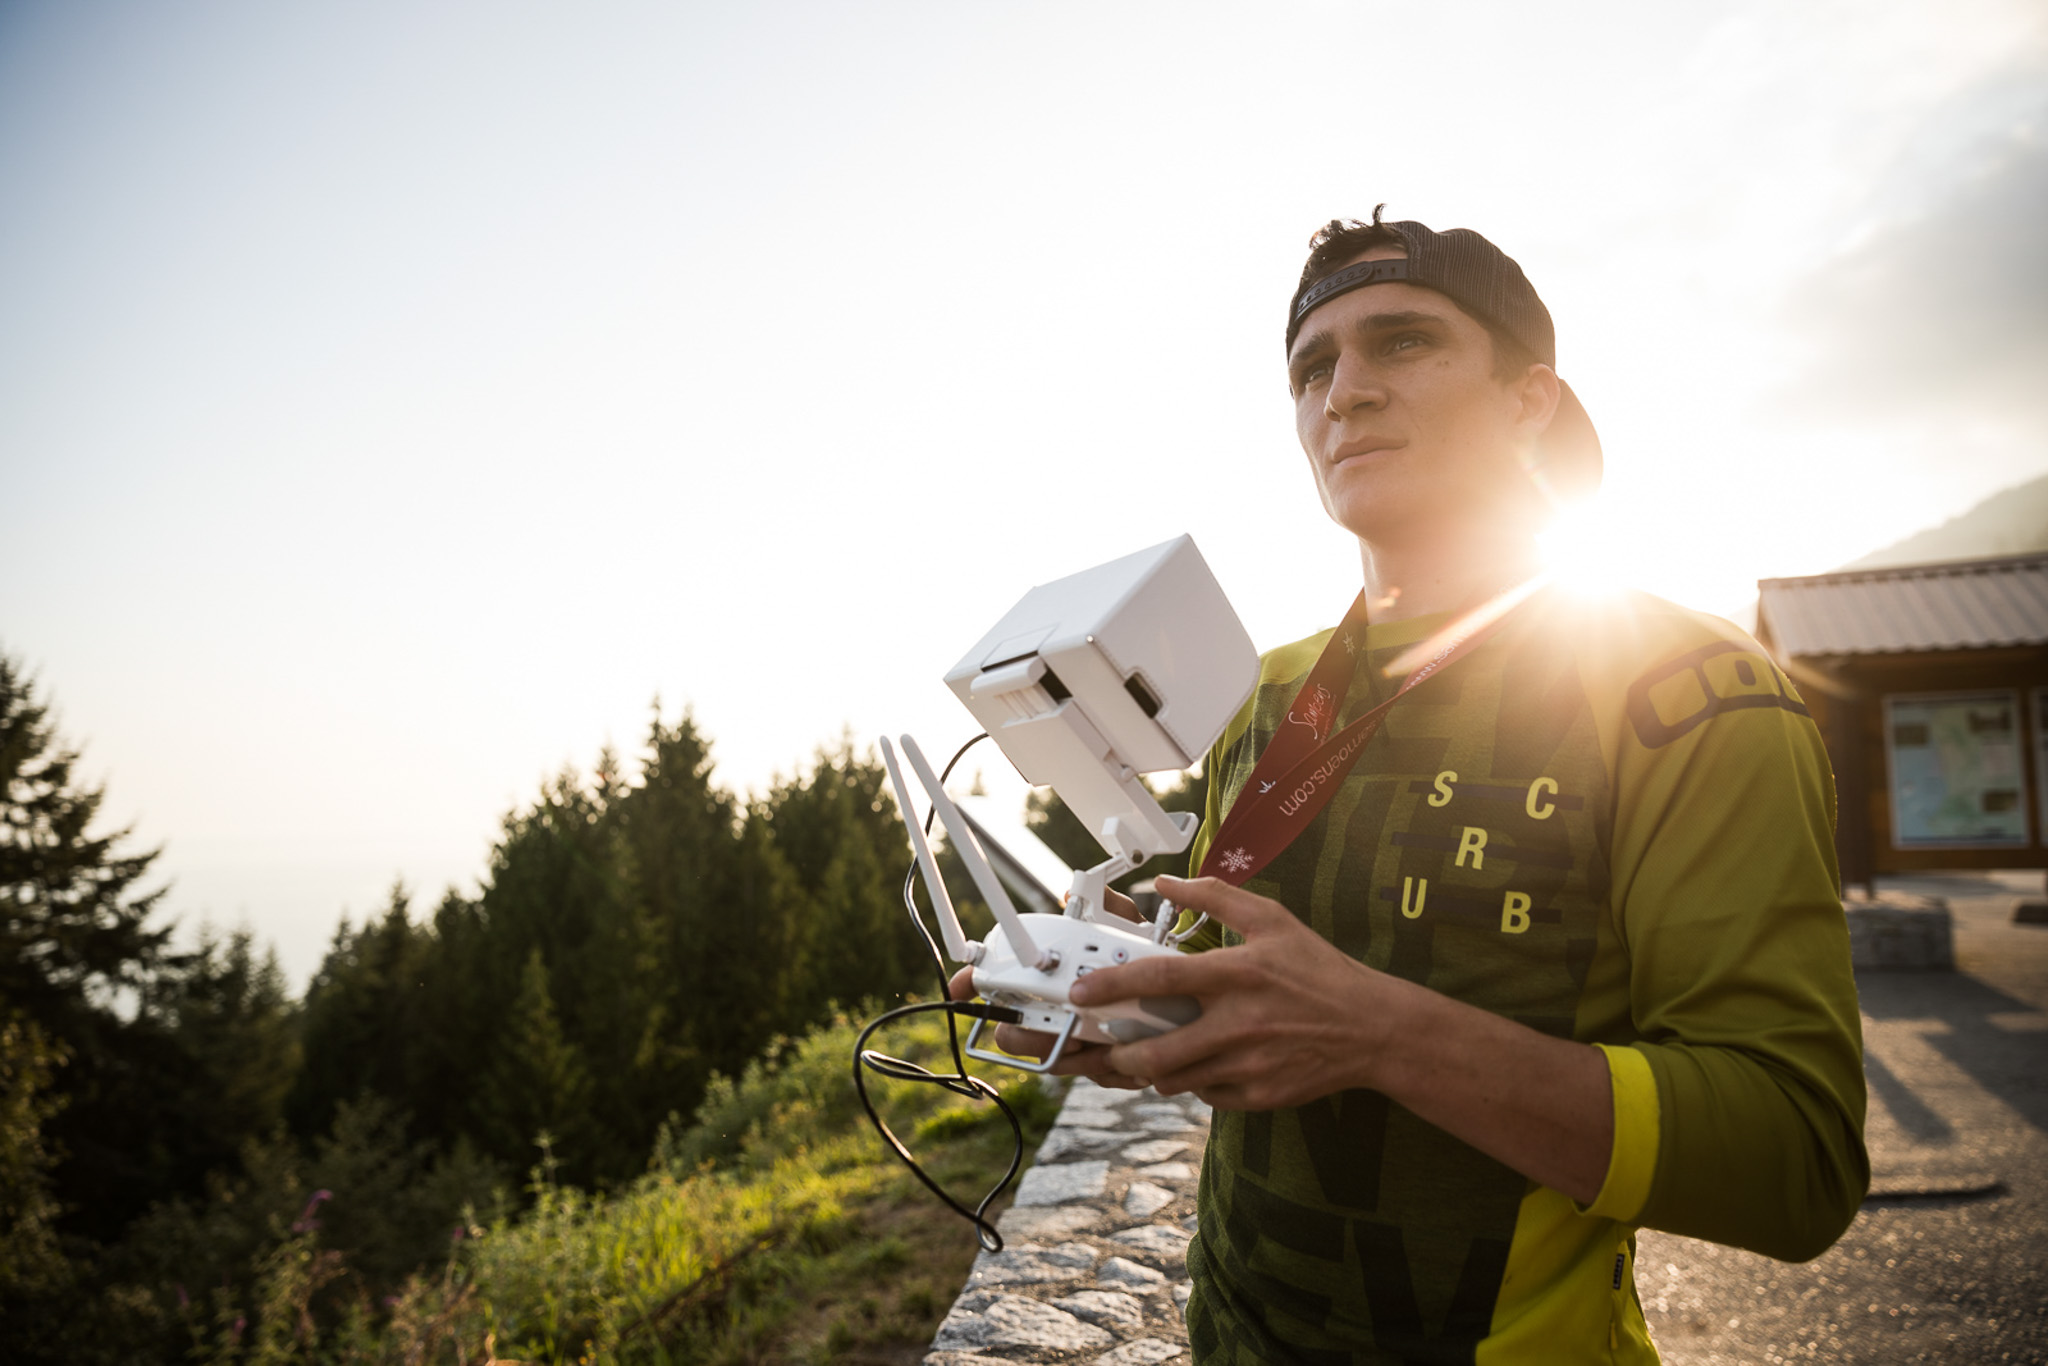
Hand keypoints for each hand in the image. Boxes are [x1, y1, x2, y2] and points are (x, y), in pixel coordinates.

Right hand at [944, 888, 1152, 1088]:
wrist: (1193, 1001)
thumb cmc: (1154, 963)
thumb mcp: (1134, 930)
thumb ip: (1107, 908)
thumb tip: (1070, 894)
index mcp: (1053, 980)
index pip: (1000, 984)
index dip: (974, 984)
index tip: (963, 987)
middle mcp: (1057, 1013)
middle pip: (1012, 1032)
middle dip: (1027, 1034)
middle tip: (1060, 1026)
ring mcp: (1077, 1043)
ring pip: (1051, 1062)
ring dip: (1073, 1057)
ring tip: (1097, 1045)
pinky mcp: (1105, 1067)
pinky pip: (1096, 1078)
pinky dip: (1113, 1071)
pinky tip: (1130, 1059)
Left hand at [1067, 874, 1411, 1109]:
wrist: (1373, 1028)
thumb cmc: (1320, 970)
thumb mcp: (1273, 920)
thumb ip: (1216, 897)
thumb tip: (1164, 883)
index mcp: (1238, 974)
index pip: (1160, 979)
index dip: (1111, 985)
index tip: (1080, 992)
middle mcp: (1239, 1023)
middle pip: (1157, 1050)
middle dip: (1118, 1053)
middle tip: (1108, 1044)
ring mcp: (1249, 1064)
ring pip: (1175, 1080)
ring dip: (1153, 1070)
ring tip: (1152, 1054)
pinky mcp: (1260, 1095)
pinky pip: (1206, 1096)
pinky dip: (1194, 1083)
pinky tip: (1201, 1065)